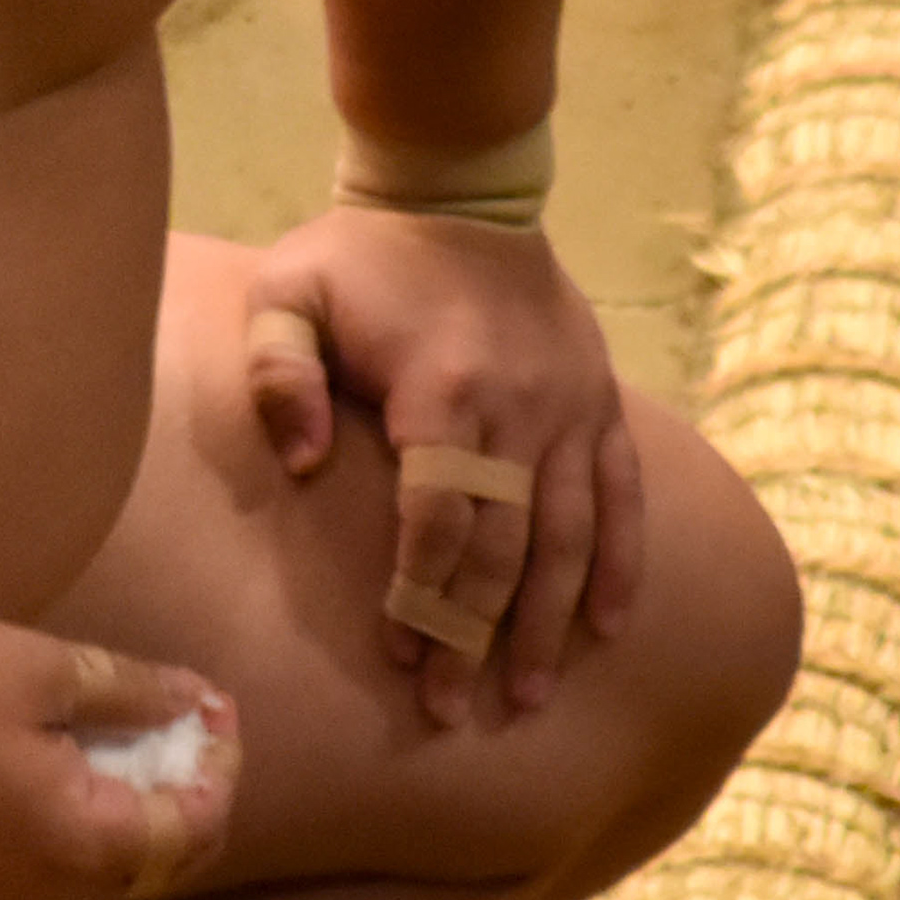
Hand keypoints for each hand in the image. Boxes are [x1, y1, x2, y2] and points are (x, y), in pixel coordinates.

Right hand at [0, 619, 236, 899]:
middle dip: (193, 789)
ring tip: (142, 741)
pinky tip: (84, 773)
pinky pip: (75, 869)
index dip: (219, 761)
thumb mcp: (38, 672)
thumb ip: (130, 689)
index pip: (196, 821)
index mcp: (91, 840)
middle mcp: (67, 889)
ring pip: (121, 868)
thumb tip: (197, 699)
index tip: (214, 703)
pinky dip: (102, 826)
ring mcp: (23, 899)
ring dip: (148, 810)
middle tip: (188, 723)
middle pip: (169, 858)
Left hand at [241, 206, 642, 725]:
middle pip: (502, 546)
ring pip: (568, 535)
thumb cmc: (358, 254)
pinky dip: (618, 562)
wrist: (460, 190)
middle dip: (476, 634)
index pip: (438, 517)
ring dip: (547, 621)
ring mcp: (570, 408)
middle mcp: (520, 407)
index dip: (421, 594)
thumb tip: (301, 461)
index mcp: (443, 388)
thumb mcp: (289, 289)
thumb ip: (279, 371)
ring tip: (526, 696)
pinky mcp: (598, 403)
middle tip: (454, 709)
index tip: (404, 659)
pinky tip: (608, 628)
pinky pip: (620, 495)